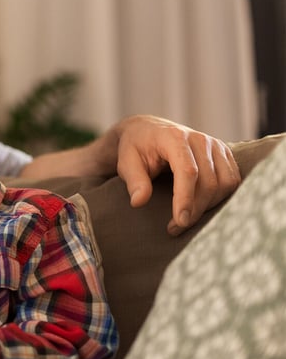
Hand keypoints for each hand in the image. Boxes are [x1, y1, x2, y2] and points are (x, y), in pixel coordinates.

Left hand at [112, 115, 240, 234]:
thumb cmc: (135, 148)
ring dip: (209, 206)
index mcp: (174, 137)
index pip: (188, 171)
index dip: (186, 199)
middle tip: (176, 228)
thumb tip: (138, 202)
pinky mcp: (224, 154)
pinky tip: (201, 207)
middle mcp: (199, 139)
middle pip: (208, 181)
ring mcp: (215, 146)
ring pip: (225, 184)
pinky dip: (220, 198)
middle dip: (195, 209)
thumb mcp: (126, 162)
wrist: (148, 131)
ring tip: (186, 218)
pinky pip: (232, 181)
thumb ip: (134, 181)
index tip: (180, 221)